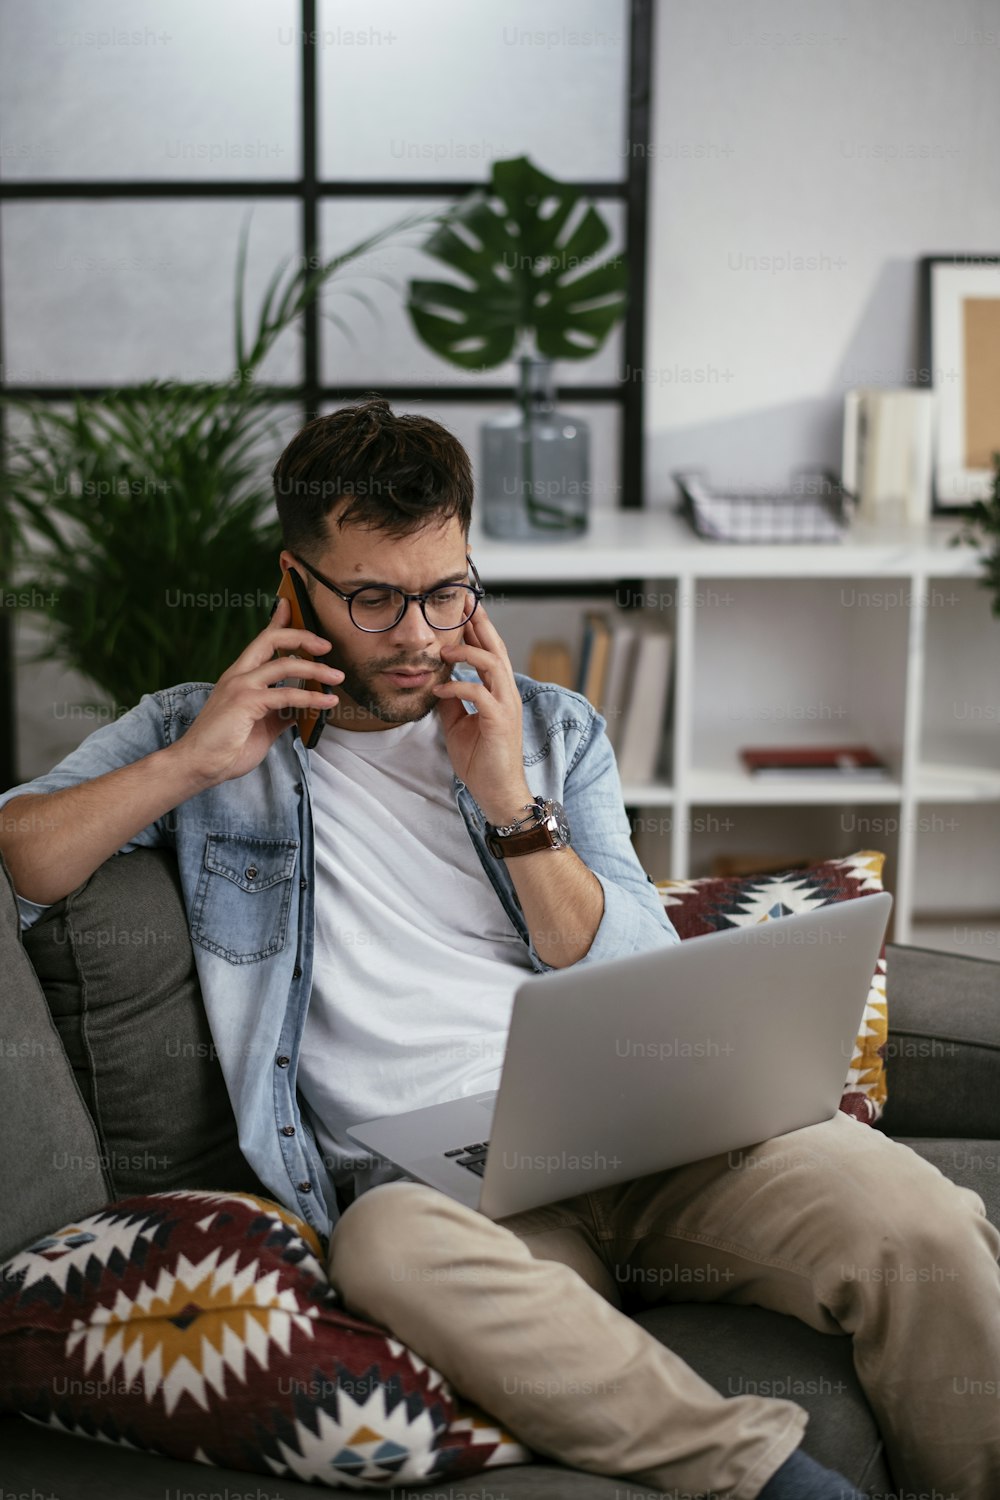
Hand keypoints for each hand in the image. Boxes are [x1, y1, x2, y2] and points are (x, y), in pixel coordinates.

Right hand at [168, 595, 344, 787]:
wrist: (197, 765)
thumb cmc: (225, 748)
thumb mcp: (260, 726)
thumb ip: (279, 713)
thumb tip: (301, 709)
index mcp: (239, 676)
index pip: (261, 640)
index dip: (277, 621)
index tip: (290, 605)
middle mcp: (238, 675)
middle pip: (271, 639)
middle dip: (302, 636)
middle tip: (326, 645)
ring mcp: (241, 686)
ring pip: (285, 664)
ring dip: (317, 669)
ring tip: (338, 677)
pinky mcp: (246, 702)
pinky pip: (286, 694)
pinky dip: (311, 697)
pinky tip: (327, 702)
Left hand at [431, 601, 531, 823]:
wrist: (497, 793)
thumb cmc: (482, 761)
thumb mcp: (458, 724)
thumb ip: (451, 700)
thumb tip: (437, 680)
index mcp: (498, 692)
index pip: (490, 652)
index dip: (477, 629)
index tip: (462, 609)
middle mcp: (506, 694)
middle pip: (496, 648)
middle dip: (479, 624)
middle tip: (463, 602)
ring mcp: (506, 706)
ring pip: (492, 664)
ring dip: (467, 652)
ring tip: (443, 649)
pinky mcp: (500, 721)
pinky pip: (479, 694)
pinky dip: (457, 686)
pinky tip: (439, 688)